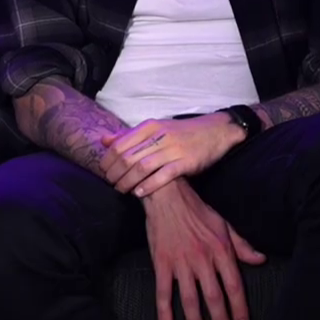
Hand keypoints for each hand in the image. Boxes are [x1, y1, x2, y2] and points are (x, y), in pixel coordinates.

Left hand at [106, 113, 244, 196]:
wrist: (214, 132)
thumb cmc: (181, 133)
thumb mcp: (154, 128)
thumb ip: (129, 135)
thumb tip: (104, 141)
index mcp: (149, 127)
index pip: (119, 146)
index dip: (107, 162)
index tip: (105, 173)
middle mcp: (159, 136)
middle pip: (127, 158)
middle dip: (115, 175)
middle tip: (112, 185)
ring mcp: (173, 149)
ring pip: (142, 167)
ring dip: (128, 182)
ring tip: (123, 191)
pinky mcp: (186, 162)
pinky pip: (163, 175)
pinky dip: (149, 185)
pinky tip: (140, 193)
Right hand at [142, 178, 265, 319]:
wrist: (168, 196)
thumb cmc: (198, 211)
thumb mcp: (225, 225)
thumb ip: (242, 246)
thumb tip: (261, 260)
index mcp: (221, 250)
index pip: (234, 285)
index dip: (239, 307)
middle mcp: (203, 259)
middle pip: (214, 297)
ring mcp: (181, 262)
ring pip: (190, 299)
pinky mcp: (161, 263)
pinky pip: (163, 292)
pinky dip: (164, 312)